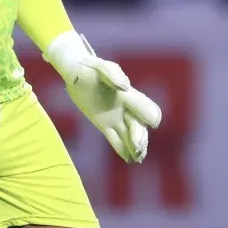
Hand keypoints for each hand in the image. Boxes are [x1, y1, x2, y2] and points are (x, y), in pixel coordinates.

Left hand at [45, 31, 161, 162]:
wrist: (77, 73)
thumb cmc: (91, 68)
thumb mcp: (101, 68)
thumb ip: (113, 75)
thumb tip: (126, 87)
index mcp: (129, 96)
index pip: (147, 109)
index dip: (150, 117)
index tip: (150, 124)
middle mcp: (125, 109)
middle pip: (140, 127)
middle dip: (140, 137)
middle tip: (136, 147)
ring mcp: (115, 117)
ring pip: (130, 136)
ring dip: (136, 147)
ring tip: (137, 158)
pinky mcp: (104, 124)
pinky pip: (115, 139)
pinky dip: (122, 149)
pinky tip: (128, 159)